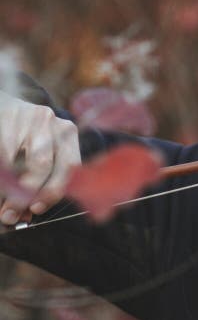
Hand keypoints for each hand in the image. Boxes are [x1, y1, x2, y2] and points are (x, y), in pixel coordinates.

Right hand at [0, 91, 80, 224]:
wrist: (6, 104)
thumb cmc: (26, 136)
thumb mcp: (39, 152)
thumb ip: (38, 182)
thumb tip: (25, 214)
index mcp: (68, 135)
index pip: (69, 167)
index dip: (53, 191)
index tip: (37, 209)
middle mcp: (53, 124)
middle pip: (43, 165)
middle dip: (26, 193)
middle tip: (11, 213)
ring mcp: (29, 118)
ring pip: (17, 160)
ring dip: (10, 187)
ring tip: (4, 203)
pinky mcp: (8, 115)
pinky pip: (4, 153)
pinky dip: (3, 173)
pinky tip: (2, 181)